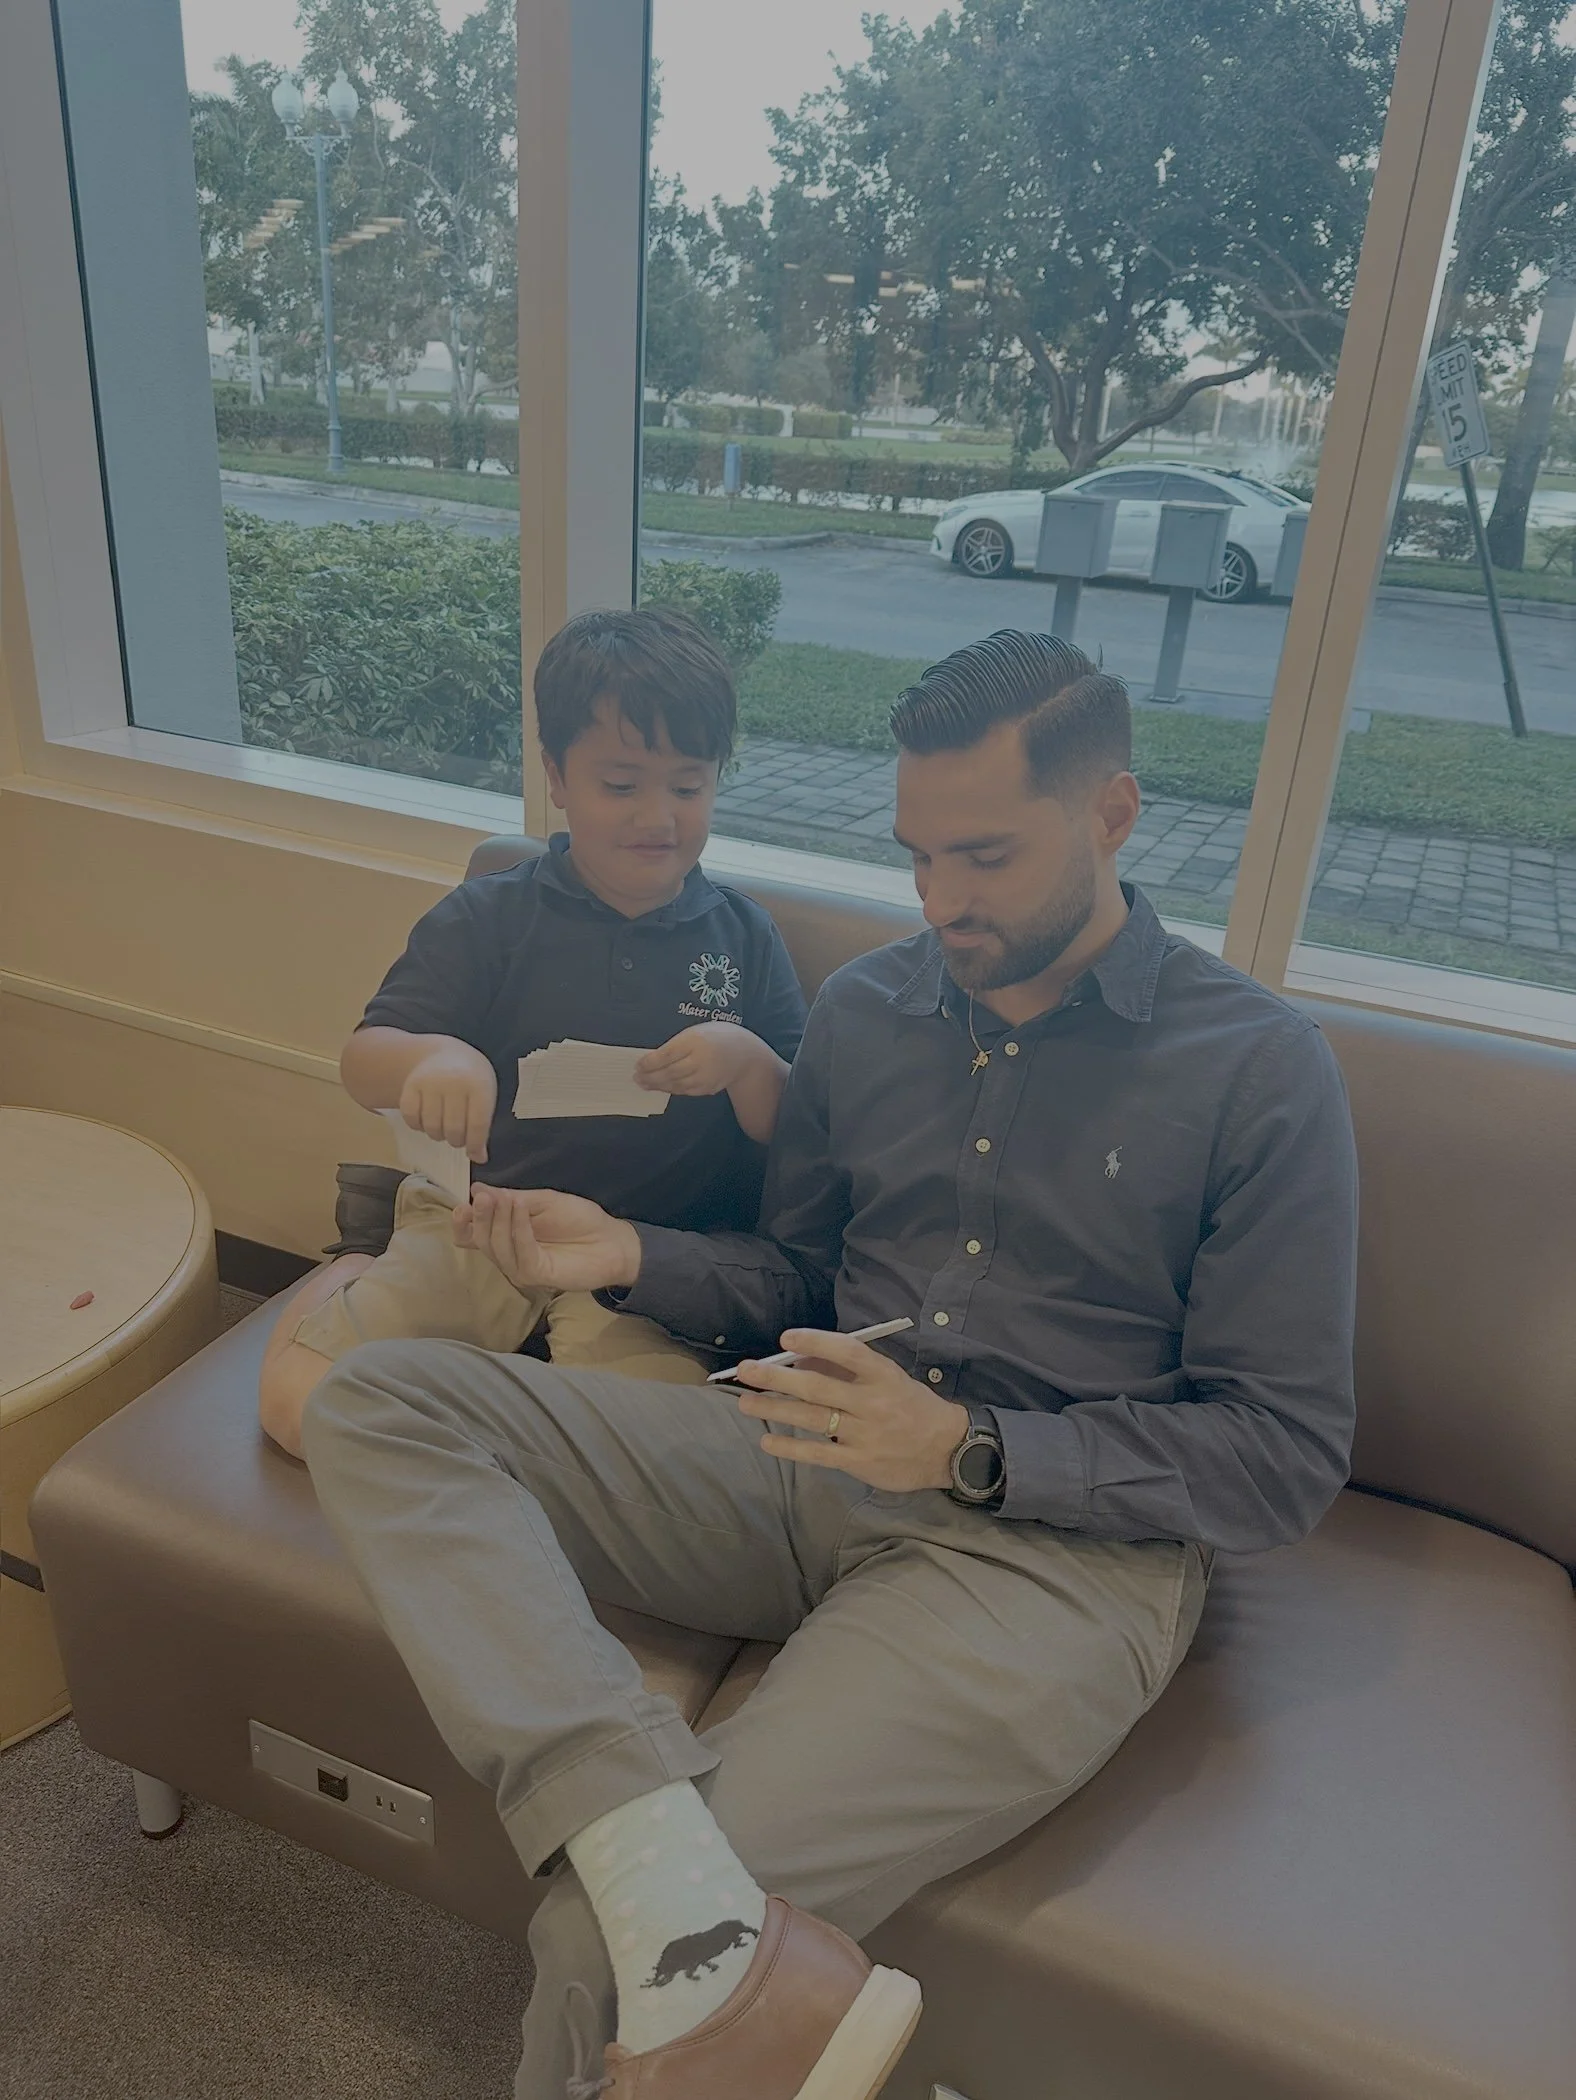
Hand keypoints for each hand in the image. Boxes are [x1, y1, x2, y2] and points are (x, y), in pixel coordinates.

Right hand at [398, 1040, 496, 1161]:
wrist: (445, 1054)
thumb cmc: (471, 1081)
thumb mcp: (484, 1098)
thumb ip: (482, 1128)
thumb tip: (479, 1158)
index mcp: (479, 1086)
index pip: (477, 1125)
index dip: (475, 1145)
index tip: (473, 1152)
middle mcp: (454, 1082)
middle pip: (453, 1129)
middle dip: (455, 1140)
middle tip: (456, 1136)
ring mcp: (431, 1082)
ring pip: (431, 1127)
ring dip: (437, 1134)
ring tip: (442, 1126)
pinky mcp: (411, 1084)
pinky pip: (411, 1117)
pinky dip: (417, 1126)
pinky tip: (426, 1120)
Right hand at [452, 1185, 641, 1293]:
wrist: (610, 1239)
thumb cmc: (578, 1219)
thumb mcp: (542, 1200)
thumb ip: (510, 1198)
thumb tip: (477, 1189)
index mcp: (505, 1235)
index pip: (471, 1235)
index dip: (462, 1222)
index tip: (463, 1202)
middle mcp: (508, 1253)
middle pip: (480, 1241)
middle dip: (480, 1218)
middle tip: (483, 1198)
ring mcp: (521, 1267)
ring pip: (497, 1248)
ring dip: (498, 1222)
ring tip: (506, 1200)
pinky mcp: (538, 1275)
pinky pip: (521, 1255)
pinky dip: (519, 1231)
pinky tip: (521, 1211)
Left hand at [636, 1024, 763, 1098]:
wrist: (745, 1054)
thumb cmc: (716, 1037)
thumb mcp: (696, 1032)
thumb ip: (677, 1044)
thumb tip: (652, 1059)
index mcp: (696, 1040)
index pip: (668, 1054)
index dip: (650, 1062)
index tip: (638, 1065)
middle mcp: (700, 1059)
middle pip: (669, 1072)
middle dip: (650, 1076)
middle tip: (636, 1078)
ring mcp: (705, 1076)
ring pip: (675, 1084)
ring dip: (657, 1085)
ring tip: (644, 1083)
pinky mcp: (707, 1088)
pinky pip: (685, 1090)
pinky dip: (671, 1089)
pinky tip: (662, 1086)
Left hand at [731, 1331, 968, 1493]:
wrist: (947, 1450)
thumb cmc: (914, 1407)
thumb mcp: (891, 1380)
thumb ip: (852, 1372)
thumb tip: (805, 1361)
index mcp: (884, 1376)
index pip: (848, 1352)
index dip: (816, 1342)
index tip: (786, 1337)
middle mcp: (873, 1403)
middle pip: (818, 1387)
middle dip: (777, 1377)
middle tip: (746, 1370)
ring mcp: (864, 1434)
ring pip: (812, 1418)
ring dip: (775, 1409)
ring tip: (745, 1402)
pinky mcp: (859, 1461)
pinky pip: (818, 1453)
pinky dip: (791, 1447)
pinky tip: (767, 1441)